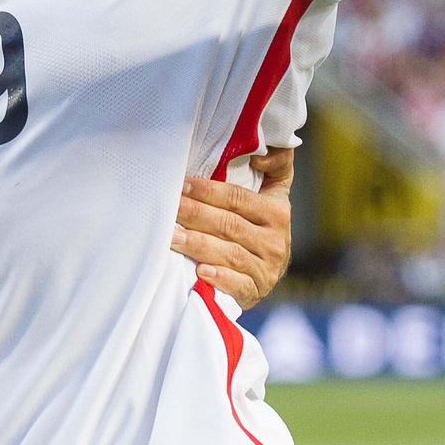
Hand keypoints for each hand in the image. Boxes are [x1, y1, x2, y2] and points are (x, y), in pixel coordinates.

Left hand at [173, 148, 294, 309]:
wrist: (264, 274)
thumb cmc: (259, 226)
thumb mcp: (273, 195)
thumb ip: (276, 166)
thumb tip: (263, 152)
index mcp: (277, 212)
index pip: (238, 198)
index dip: (208, 190)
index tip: (182, 184)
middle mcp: (275, 241)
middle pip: (229, 224)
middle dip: (194, 214)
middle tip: (167, 208)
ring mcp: (266, 269)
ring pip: (229, 253)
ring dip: (197, 244)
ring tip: (169, 237)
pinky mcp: (256, 291)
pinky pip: (237, 285)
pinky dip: (219, 278)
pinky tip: (200, 272)